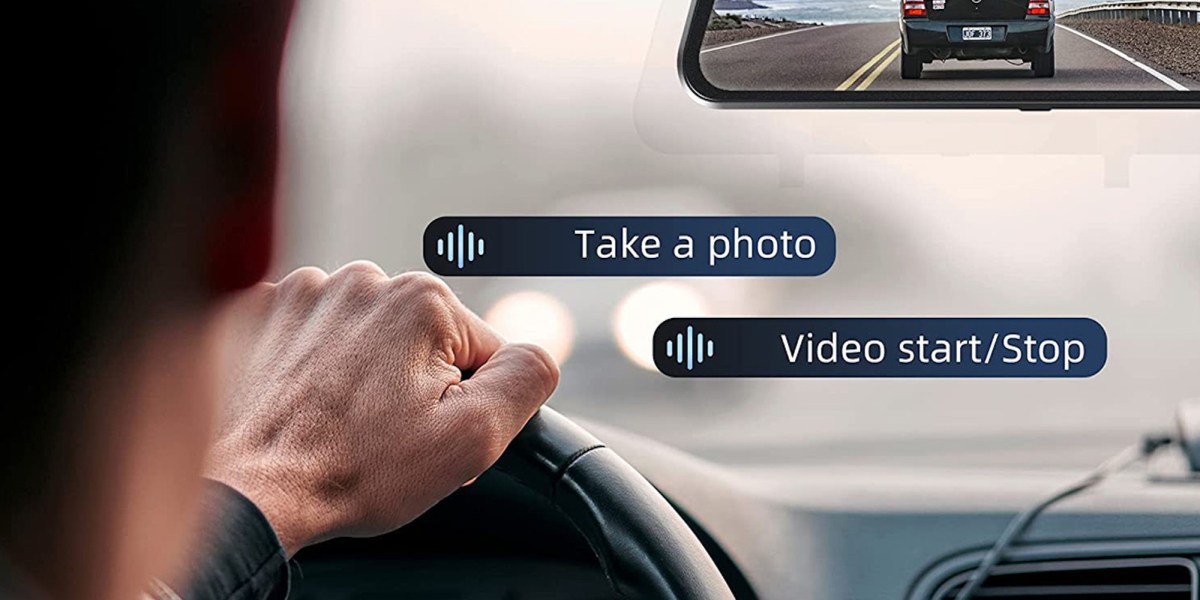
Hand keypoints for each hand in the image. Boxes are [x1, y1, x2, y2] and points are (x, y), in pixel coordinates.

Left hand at [206, 262, 558, 554]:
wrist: (249, 491)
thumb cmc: (355, 470)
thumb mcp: (471, 438)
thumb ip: (526, 379)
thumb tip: (538, 351)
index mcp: (422, 299)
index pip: (481, 350)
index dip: (465, 402)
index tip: (426, 434)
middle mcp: (363, 279)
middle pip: (421, 339)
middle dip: (415, 385)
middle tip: (384, 436)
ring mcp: (304, 293)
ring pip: (366, 336)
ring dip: (363, 373)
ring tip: (340, 424)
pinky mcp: (260, 313)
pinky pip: (311, 336)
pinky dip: (314, 366)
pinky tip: (304, 406)